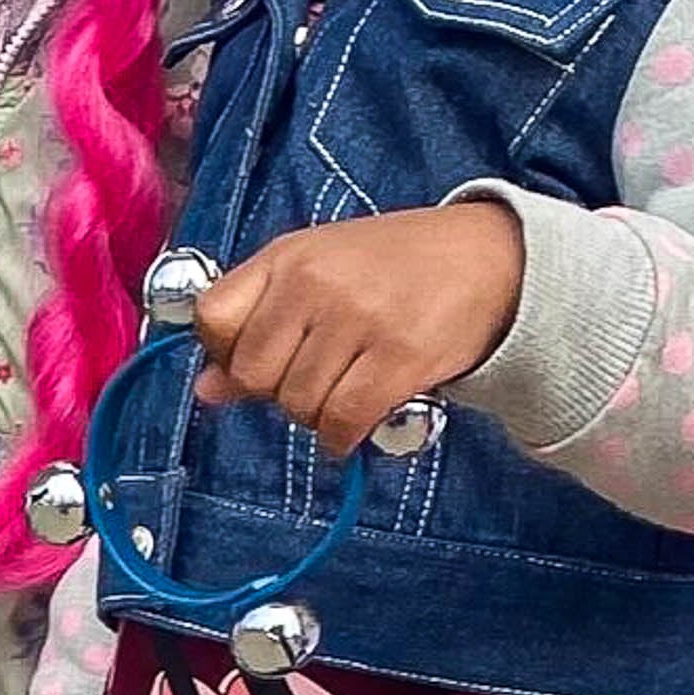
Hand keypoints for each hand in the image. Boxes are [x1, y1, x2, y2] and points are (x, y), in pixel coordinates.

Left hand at [192, 201, 523, 456]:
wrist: (486, 257)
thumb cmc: (393, 264)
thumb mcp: (315, 271)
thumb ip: (258, 321)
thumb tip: (207, 390)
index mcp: (286, 257)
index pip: (212, 318)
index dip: (224, 353)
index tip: (256, 360)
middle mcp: (315, 283)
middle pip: (253, 373)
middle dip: (273, 393)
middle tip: (308, 382)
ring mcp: (358, 319)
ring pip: (298, 404)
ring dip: (314, 416)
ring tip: (341, 393)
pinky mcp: (401, 356)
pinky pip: (343, 420)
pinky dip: (340, 437)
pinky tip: (352, 426)